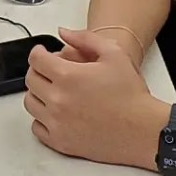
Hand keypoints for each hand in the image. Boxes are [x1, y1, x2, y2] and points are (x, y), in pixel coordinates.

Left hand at [23, 27, 166, 168]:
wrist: (144, 130)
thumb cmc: (131, 94)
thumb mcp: (114, 53)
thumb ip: (85, 38)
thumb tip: (63, 33)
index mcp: (68, 76)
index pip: (35, 59)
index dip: (38, 52)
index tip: (43, 53)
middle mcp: (58, 100)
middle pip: (31, 80)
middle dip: (39, 71)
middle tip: (50, 71)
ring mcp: (57, 123)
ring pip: (30, 103)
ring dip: (38, 93)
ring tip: (53, 90)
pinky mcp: (62, 143)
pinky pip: (37, 127)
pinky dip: (42, 118)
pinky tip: (55, 112)